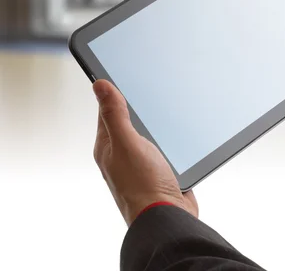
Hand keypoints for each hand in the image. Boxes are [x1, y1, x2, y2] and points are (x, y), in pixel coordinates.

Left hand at [93, 80, 197, 225]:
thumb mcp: (127, 144)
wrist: (168, 217)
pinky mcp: (161, 171)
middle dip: (139, 106)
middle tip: (150, 88)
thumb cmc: (144, 186)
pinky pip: (164, 148)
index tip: (124, 73)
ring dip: (157, 124)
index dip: (115, 91)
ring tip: (167, 108)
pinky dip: (170, 139)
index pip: (107, 110)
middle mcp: (122, 155)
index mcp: (108, 147)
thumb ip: (115, 115)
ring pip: (149, 134)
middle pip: (129, 121)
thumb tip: (99, 85)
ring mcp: (142, 164)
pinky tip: (179, 134)